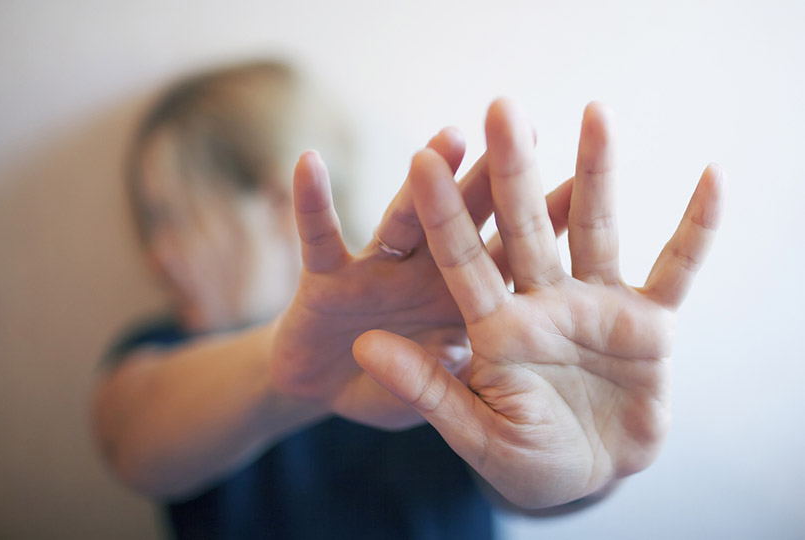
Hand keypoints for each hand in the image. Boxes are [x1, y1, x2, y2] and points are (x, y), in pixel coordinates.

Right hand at [269, 126, 574, 428]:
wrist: (322, 392)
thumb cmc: (387, 388)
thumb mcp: (428, 394)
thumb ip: (445, 379)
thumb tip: (461, 350)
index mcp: (460, 301)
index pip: (508, 255)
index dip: (541, 222)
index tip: (581, 180)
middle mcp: (425, 274)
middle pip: (464, 221)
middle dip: (492, 178)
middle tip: (525, 128)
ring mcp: (377, 270)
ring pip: (403, 219)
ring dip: (424, 181)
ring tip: (450, 139)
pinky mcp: (326, 277)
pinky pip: (319, 237)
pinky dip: (311, 204)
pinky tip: (308, 163)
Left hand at [354, 99, 723, 506]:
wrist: (591, 476)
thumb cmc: (527, 461)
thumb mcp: (475, 431)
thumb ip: (426, 388)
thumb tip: (364, 346)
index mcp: (495, 327)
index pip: (462, 260)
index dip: (443, 213)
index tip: (422, 159)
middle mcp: (542, 302)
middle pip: (524, 227)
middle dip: (514, 171)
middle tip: (502, 107)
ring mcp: (596, 305)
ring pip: (595, 228)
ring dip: (597, 173)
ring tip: (596, 112)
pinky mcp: (648, 321)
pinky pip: (677, 267)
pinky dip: (697, 228)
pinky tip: (713, 178)